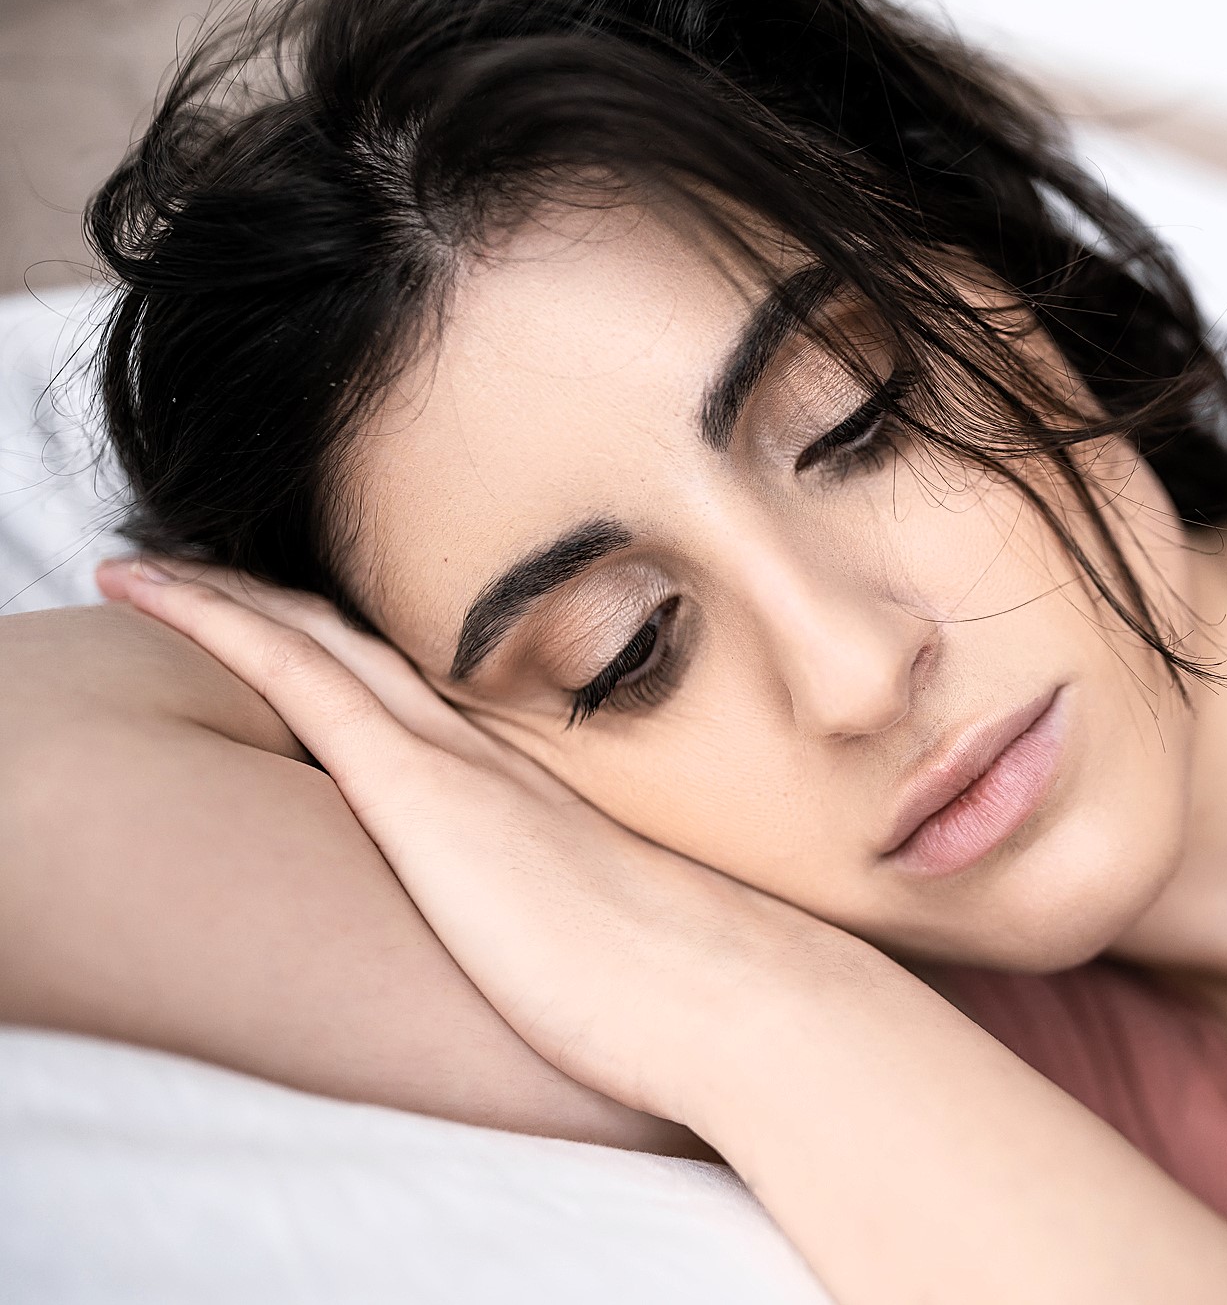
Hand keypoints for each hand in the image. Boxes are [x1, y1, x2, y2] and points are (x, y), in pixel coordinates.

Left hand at [95, 557, 849, 1125]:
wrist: (736, 1002)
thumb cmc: (694, 1001)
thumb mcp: (623, 952)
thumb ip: (586, 927)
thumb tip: (585, 958)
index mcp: (533, 801)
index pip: (422, 707)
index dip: (348, 661)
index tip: (295, 639)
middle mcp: (490, 761)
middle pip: (360, 656)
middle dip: (273, 611)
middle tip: (196, 580)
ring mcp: (455, 766)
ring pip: (315, 644)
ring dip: (223, 599)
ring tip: (143, 571)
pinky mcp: (421, 792)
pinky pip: (294, 676)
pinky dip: (218, 620)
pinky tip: (150, 588)